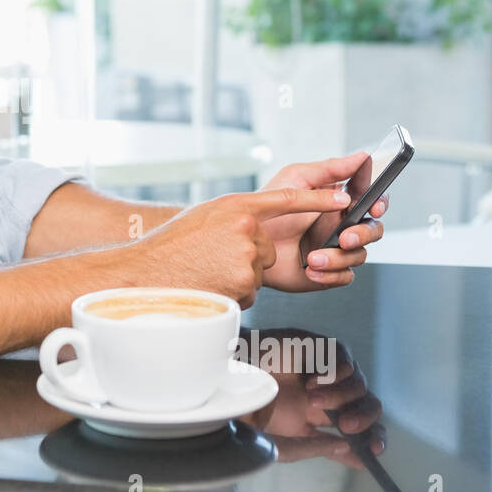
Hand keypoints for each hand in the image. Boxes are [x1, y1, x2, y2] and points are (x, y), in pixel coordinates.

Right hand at [128, 187, 352, 307]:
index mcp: (237, 206)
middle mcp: (246, 227)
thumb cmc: (169, 247)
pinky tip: (208, 285)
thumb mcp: (204, 218)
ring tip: (206, 273)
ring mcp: (246, 255)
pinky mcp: (245, 282)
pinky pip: (249, 293)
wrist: (146, 272)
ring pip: (258, 273)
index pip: (288, 198)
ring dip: (237, 278)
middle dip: (248, 259)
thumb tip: (255, 227)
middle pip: (267, 249)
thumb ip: (235, 217)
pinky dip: (232, 294)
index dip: (319, 198)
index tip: (345, 198)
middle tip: (213, 260)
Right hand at [240, 329, 386, 468]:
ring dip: (340, 397)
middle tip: (346, 426)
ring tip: (312, 400)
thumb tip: (353, 452)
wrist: (225, 379)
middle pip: (369, 405)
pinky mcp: (319, 348)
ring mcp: (326, 371)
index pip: (361, 429)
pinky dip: (335, 373)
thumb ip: (317, 449)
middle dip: (365, 419)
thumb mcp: (282, 443)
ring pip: (359, 385)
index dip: (373, 437)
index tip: (373, 450)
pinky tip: (312, 381)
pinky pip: (345, 359)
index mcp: (321, 419)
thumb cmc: (248, 413)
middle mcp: (329, 395)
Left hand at [257, 153, 388, 292]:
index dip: (379, 202)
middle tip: (345, 237)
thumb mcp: (297, 179)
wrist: (246, 240)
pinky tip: (312, 269)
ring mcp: (335, 249)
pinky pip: (345, 277)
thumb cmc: (267, 207)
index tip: (374, 206)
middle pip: (373, 230)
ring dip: (339, 257)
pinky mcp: (327, 271)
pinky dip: (331, 274)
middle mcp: (341, 225)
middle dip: (364, 234)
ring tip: (313, 257)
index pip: (371, 200)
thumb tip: (361, 157)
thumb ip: (330, 169)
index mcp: (338, 201)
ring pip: (359, 255)